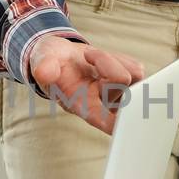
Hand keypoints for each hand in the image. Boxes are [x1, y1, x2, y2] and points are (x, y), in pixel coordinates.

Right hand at [27, 35, 144, 133]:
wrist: (60, 57)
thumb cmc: (52, 63)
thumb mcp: (42, 61)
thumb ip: (43, 67)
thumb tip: (44, 73)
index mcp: (85, 108)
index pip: (111, 123)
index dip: (123, 119)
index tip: (122, 107)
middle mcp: (105, 106)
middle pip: (125, 86)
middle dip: (108, 64)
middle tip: (86, 55)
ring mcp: (120, 96)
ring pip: (135, 75)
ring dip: (111, 58)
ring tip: (90, 56)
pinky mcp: (132, 83)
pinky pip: (137, 68)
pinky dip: (119, 58)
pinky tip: (102, 60)